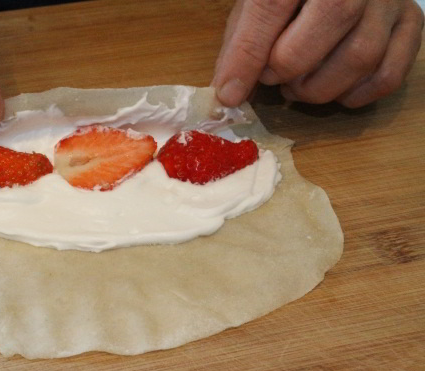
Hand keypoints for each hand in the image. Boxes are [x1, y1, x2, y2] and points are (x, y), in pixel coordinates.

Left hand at [212, 0, 423, 107]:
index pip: (271, 6)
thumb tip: (230, 92)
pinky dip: (356, 95)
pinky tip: (333, 91)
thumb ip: (242, 41)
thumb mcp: (257, 0)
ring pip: (361, 56)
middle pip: (325, 27)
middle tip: (272, 78)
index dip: (247, 56)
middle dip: (288, 68)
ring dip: (319, 88)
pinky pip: (389, 73)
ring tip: (296, 86)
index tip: (230, 94)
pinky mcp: (410, 21)